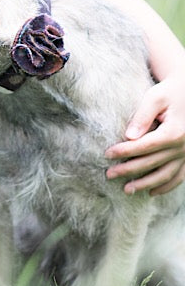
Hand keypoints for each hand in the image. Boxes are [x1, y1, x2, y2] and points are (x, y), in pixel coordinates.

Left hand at [105, 75, 184, 195]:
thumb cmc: (168, 93)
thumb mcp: (155, 98)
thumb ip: (142, 117)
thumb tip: (129, 136)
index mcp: (174, 132)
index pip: (145, 146)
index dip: (125, 151)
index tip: (107, 154)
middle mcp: (183, 146)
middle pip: (152, 162)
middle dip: (129, 170)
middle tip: (109, 175)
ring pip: (166, 174)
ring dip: (146, 184)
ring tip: (126, 190)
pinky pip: (179, 177)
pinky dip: (166, 186)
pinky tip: (151, 192)